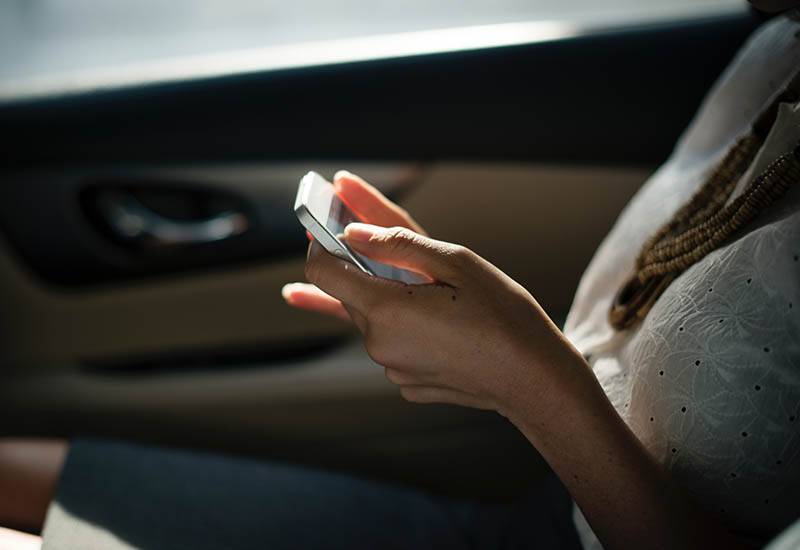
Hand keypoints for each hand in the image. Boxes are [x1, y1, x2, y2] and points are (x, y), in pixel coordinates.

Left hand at [289, 221, 580, 414]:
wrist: (532, 376)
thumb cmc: (502, 315)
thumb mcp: (454, 262)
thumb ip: (396, 244)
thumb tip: (353, 232)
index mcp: (385, 309)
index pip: (321, 269)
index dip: (322, 243)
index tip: (332, 225)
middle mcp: (379, 343)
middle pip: (350, 293)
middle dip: (364, 268)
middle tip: (395, 250)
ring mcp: (392, 367)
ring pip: (374, 320)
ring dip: (390, 299)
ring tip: (433, 292)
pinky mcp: (407, 383)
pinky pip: (394, 345)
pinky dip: (407, 329)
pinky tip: (442, 324)